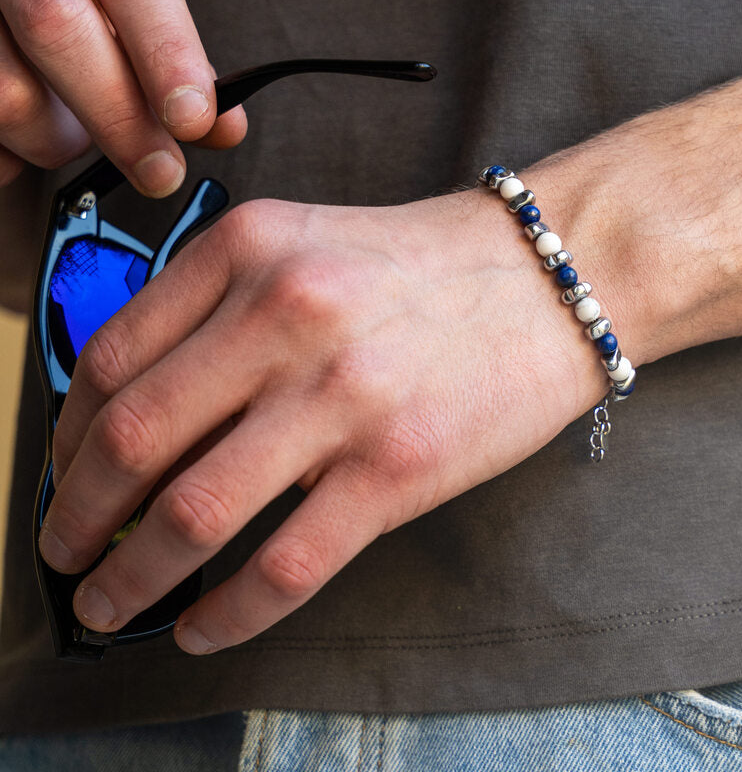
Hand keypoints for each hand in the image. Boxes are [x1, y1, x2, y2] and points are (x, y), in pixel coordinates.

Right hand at [0, 0, 244, 192]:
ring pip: (4, 86)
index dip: (165, 51)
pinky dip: (9, 152)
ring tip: (71, 140)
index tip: (194, 119)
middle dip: (118, 114)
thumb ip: (179, 63)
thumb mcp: (134, 3)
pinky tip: (22, 137)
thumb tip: (223, 128)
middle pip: (57, 22)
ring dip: (53, 140)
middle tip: (161, 172)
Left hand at [37, 189, 608, 652]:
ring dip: (131, 580)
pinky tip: (204, 626)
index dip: (67, 435)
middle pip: (132, 440)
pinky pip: (285, 566)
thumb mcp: (307, 244)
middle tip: (66, 552)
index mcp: (251, 250)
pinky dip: (227, 613)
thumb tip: (139, 414)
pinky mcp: (399, 467)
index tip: (64, 475)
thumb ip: (219, 307)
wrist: (548, 273)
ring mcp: (345, 395)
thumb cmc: (425, 265)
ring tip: (113, 605)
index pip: (114, 358)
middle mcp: (288, 314)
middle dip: (76, 517)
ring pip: (193, 515)